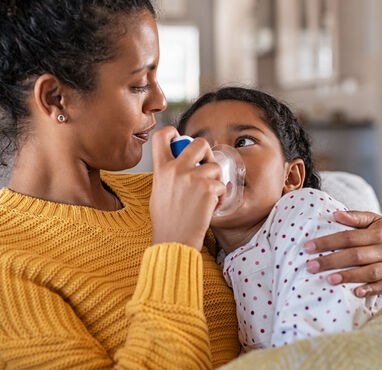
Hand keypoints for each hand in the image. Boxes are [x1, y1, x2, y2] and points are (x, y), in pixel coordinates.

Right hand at [150, 126, 225, 250]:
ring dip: (216, 181)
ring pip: (216, 167)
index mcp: (161, 169)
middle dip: (208, 154)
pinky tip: (210, 208)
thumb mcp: (159, 192)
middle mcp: (176, 169)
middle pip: (199, 142)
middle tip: (207, 167)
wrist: (174, 241)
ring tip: (208, 198)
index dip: (173, 132)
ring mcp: (193, 177)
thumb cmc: (167, 221)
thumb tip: (182, 164)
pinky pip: (222, 185)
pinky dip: (220, 197)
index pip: (161, 135)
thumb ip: (169, 175)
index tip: (180, 140)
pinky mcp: (208, 188)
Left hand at [303, 211, 381, 296]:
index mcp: (377, 233)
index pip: (348, 237)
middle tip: (311, 266)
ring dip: (349, 276)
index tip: (308, 247)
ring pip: (369, 272)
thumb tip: (335, 214)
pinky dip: (370, 290)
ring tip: (329, 280)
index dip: (328, 242)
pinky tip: (355, 293)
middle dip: (332, 261)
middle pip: (356, 255)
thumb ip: (356, 217)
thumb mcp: (375, 220)